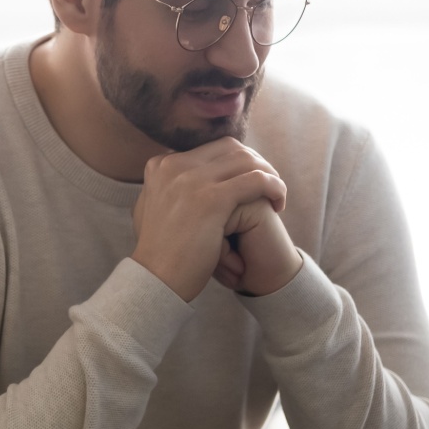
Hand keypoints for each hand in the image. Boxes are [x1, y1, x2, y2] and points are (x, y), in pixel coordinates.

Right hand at [131, 137, 286, 302]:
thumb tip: (171, 173)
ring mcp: (191, 180)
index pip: (211, 149)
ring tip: (276, 196)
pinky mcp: (211, 200)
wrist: (155, 280)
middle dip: (256, 162)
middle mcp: (174, 165)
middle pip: (230, 148)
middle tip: (268, 185)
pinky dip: (274, 187)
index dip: (236, 161)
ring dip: (269, 174)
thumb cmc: (159, 253)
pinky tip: (279, 203)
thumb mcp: (149, 209)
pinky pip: (256, 180)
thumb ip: (162, 187)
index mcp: (161, 165)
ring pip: (247, 160)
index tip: (248, 180)